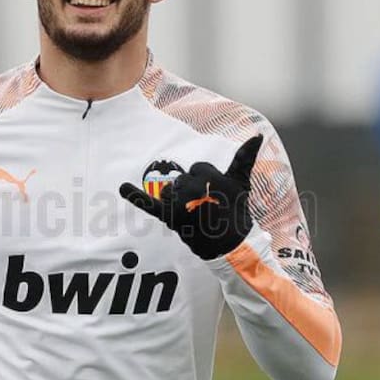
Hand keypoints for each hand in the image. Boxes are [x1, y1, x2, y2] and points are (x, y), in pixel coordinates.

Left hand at [119, 134, 261, 259]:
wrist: (232, 245)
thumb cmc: (237, 212)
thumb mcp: (242, 182)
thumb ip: (245, 157)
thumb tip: (257, 134)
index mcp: (209, 175)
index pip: (197, 168)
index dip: (204, 182)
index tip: (214, 196)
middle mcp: (193, 186)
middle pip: (182, 180)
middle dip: (191, 192)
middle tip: (206, 208)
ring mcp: (181, 202)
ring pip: (169, 190)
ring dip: (177, 200)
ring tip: (194, 214)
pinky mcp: (170, 217)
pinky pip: (149, 203)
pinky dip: (134, 195)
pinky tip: (122, 187)